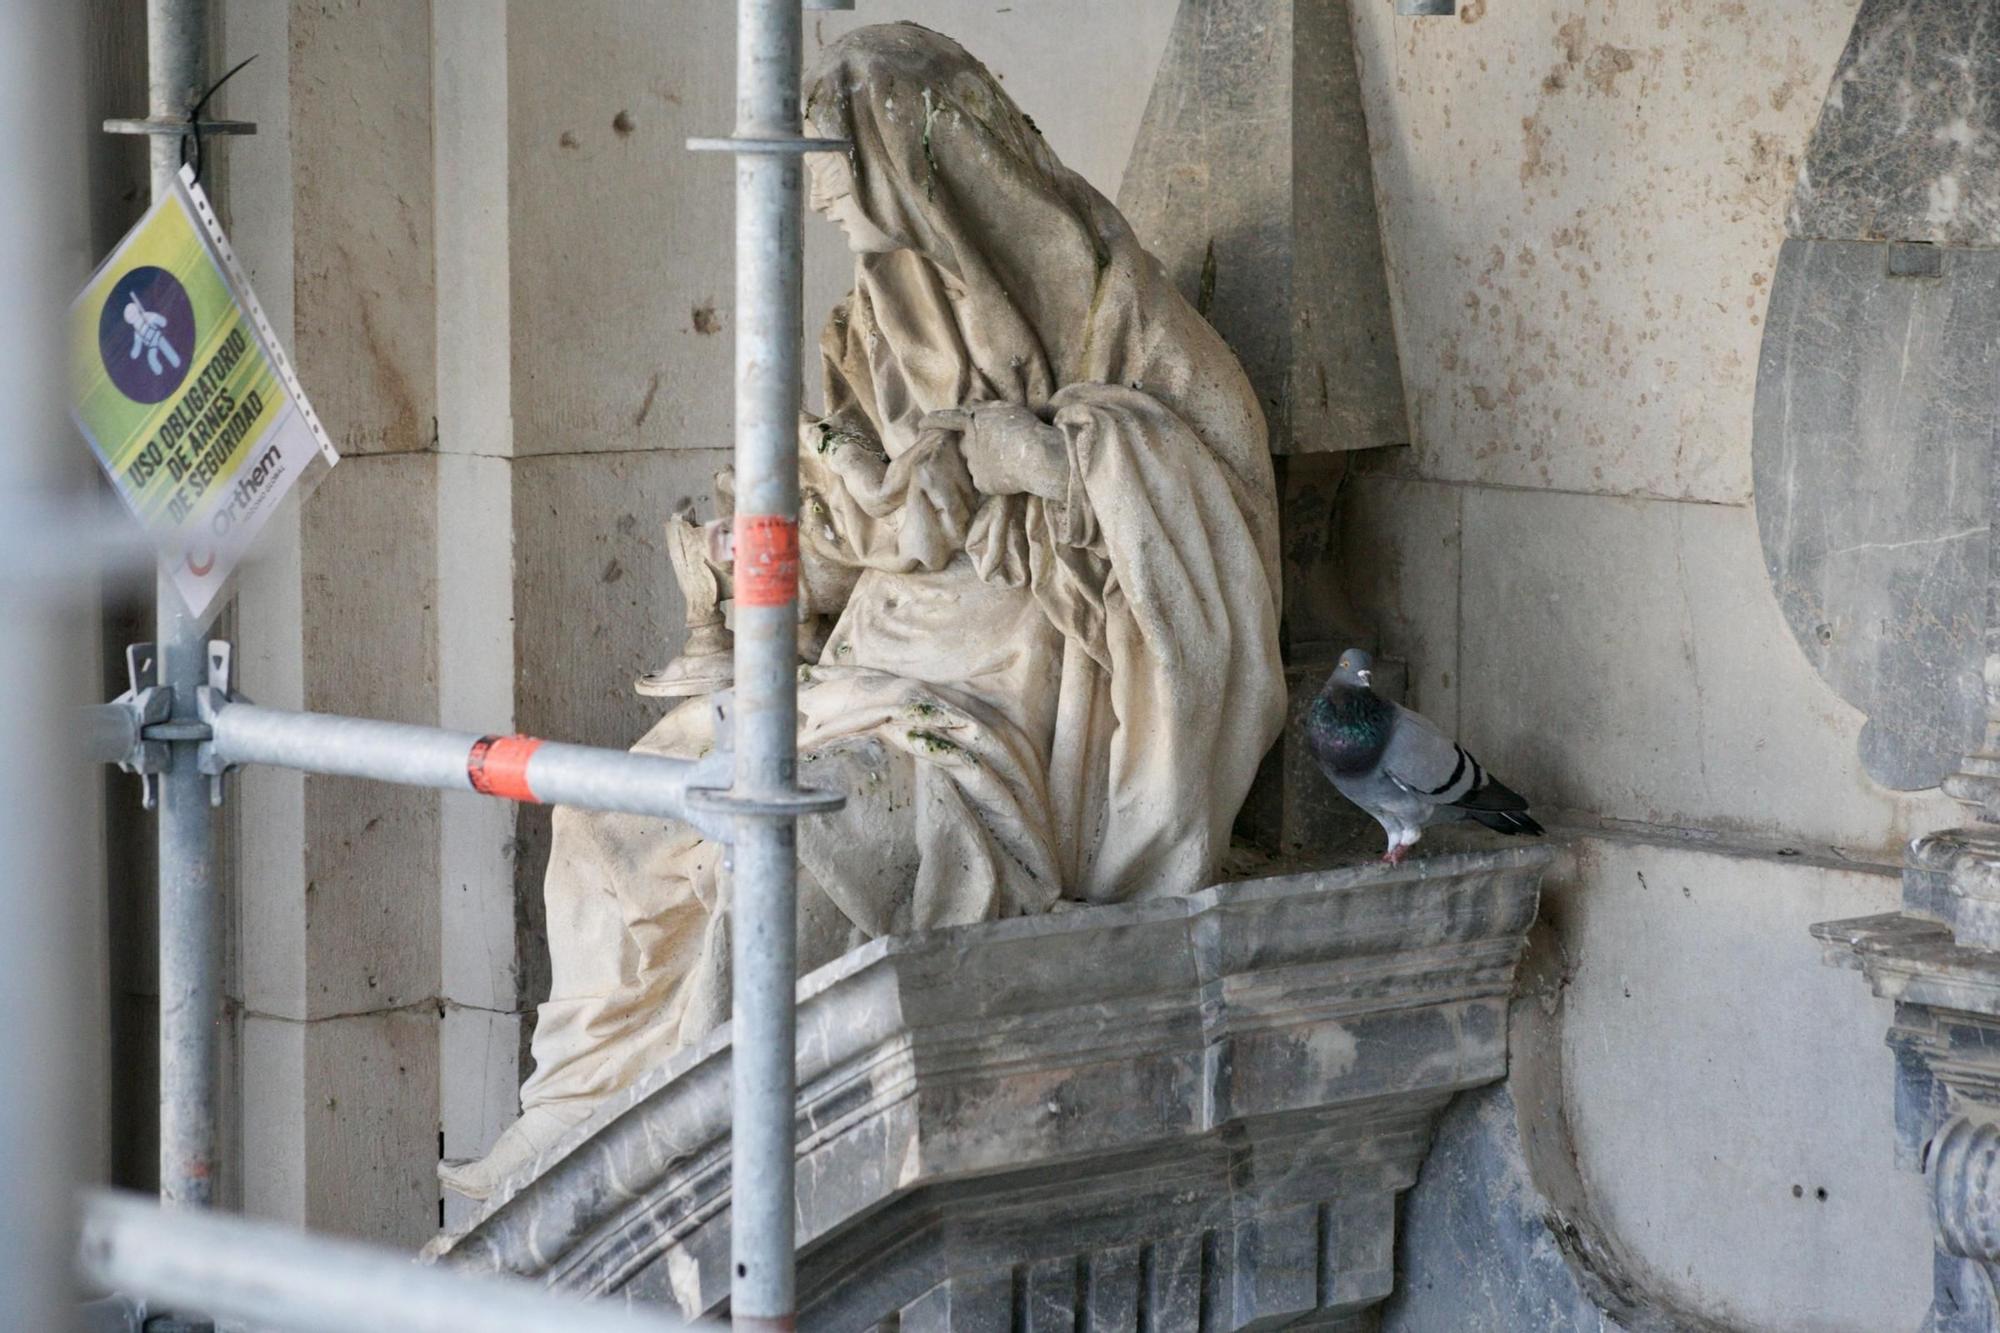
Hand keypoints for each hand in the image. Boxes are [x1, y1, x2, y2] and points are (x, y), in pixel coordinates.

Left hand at [922, 404, 1067, 501]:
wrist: (1037, 457)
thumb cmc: (1027, 430)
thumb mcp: (1006, 410)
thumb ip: (985, 408)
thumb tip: (971, 405)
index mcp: (973, 422)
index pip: (949, 419)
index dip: (934, 420)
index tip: (921, 423)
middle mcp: (968, 443)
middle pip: (966, 445)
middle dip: (976, 447)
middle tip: (999, 448)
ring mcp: (973, 464)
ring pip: (977, 464)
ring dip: (990, 463)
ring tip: (1012, 462)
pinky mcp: (981, 483)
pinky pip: (986, 481)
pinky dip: (997, 479)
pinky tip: (1011, 476)